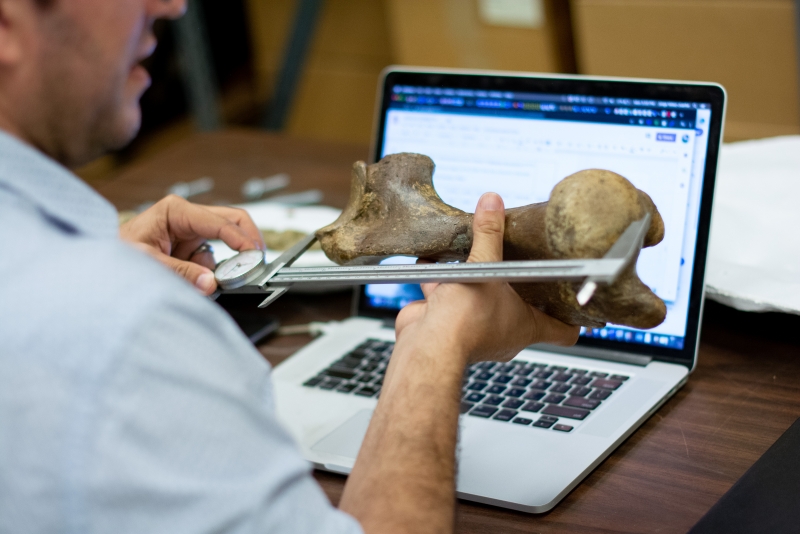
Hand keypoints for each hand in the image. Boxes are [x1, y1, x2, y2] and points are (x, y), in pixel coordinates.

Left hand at [120, 195, 264, 294]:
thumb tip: (209, 282)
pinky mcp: (191, 249)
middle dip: (246, 241)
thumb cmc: (116, 253)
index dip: (241, 239)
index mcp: (176, 211)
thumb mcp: (148, 263)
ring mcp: (191, 233)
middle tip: (257, 260)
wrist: (100, 266)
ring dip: (223, 266)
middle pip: (232, 221)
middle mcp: (187, 218)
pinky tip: (198, 282)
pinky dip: (212, 274)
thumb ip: (180, 272)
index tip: (254, 256)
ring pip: (225, 245)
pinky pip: (213, 261)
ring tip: (208, 282)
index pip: (219, 222)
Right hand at [395, 192, 578, 365]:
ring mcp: (476, 330)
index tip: (575, 303)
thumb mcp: (484, 268)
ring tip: (473, 255)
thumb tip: (493, 203)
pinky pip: (447, 299)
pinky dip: (441, 282)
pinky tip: (433, 263)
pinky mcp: (448, 325)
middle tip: (518, 261)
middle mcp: (505, 333)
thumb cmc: (464, 323)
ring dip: (475, 280)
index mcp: (527, 327)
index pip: (564, 331)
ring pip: (481, 300)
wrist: (426, 347)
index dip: (572, 319)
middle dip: (515, 285)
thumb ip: (489, 235)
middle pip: (520, 308)